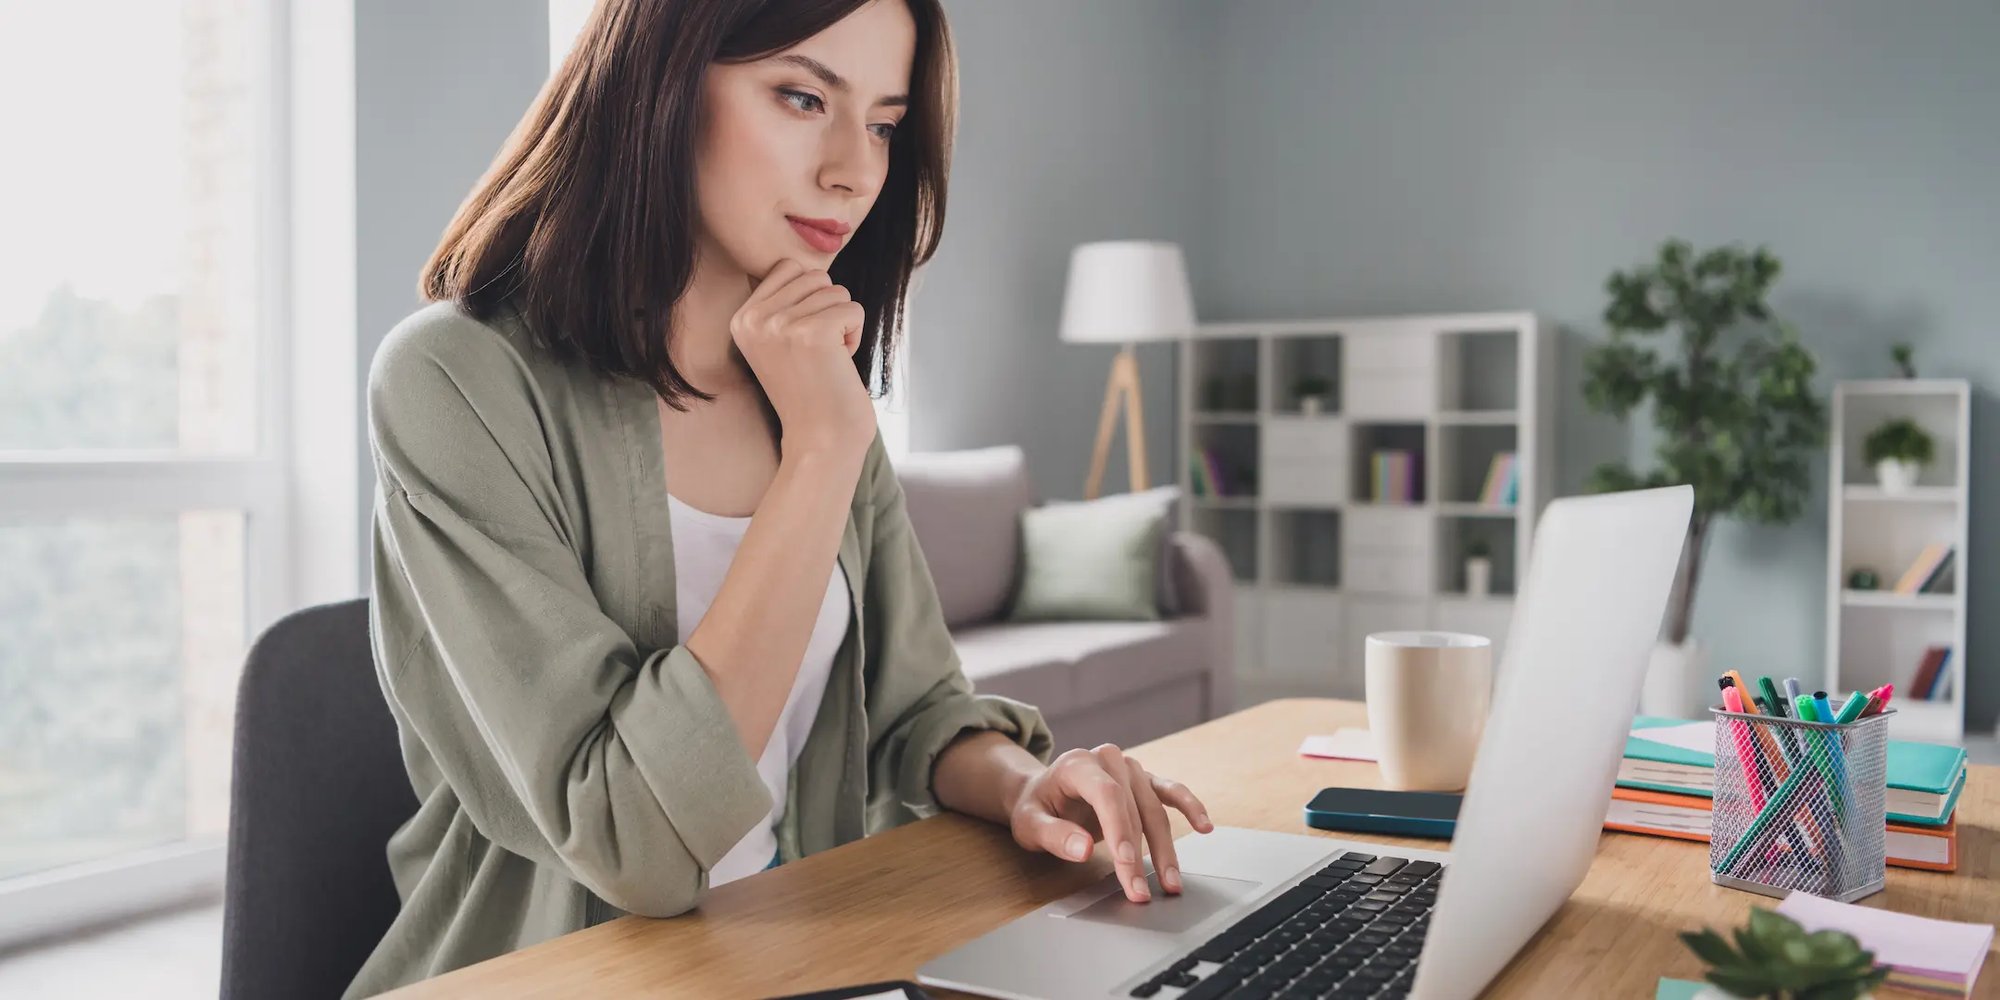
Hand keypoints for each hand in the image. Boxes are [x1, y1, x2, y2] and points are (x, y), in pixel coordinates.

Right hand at [730, 258, 876, 462]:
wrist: (821, 439)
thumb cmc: (810, 390)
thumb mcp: (778, 340)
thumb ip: (784, 301)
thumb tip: (806, 265)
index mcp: (741, 318)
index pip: (788, 267)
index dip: (810, 299)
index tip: (803, 339)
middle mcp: (754, 319)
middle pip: (815, 276)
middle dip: (828, 310)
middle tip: (817, 353)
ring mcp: (780, 325)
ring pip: (836, 291)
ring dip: (842, 325)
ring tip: (826, 360)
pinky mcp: (812, 332)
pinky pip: (853, 309)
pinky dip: (856, 335)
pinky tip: (838, 363)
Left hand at [1007, 744, 1212, 902]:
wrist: (1041, 791)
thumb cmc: (1036, 807)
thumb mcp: (1029, 823)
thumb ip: (1054, 835)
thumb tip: (1082, 849)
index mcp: (1077, 764)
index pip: (1107, 795)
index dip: (1119, 830)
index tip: (1126, 864)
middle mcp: (1108, 760)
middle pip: (1133, 808)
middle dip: (1139, 855)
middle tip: (1141, 893)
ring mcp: (1129, 769)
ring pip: (1155, 810)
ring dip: (1165, 849)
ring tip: (1170, 883)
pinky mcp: (1143, 781)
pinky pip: (1171, 792)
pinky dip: (1190, 807)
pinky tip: (1204, 825)